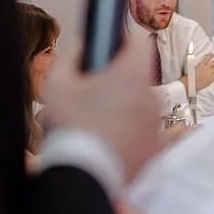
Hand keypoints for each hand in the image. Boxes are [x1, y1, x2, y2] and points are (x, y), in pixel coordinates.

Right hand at [41, 36, 161, 184]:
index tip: (110, 43)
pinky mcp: (153, 148)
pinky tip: (104, 135)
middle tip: (92, 86)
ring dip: (122, 103)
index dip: (124, 38)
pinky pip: (141, 128)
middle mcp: (151, 98)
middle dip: (118, 76)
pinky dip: (127, 128)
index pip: (140, 41)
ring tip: (94, 117)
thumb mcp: (58, 83)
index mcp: (132, 76)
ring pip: (140, 103)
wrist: (85, 175)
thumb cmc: (72, 127)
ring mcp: (155, 124)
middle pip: (138, 75)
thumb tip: (83, 46)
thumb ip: (71, 56)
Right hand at [183, 52, 213, 88]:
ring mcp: (210, 72)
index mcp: (201, 64)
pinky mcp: (212, 78)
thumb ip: (198, 67)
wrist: (191, 82)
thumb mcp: (193, 69)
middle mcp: (207, 67)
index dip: (211, 55)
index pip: (207, 57)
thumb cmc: (190, 77)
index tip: (212, 55)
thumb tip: (198, 67)